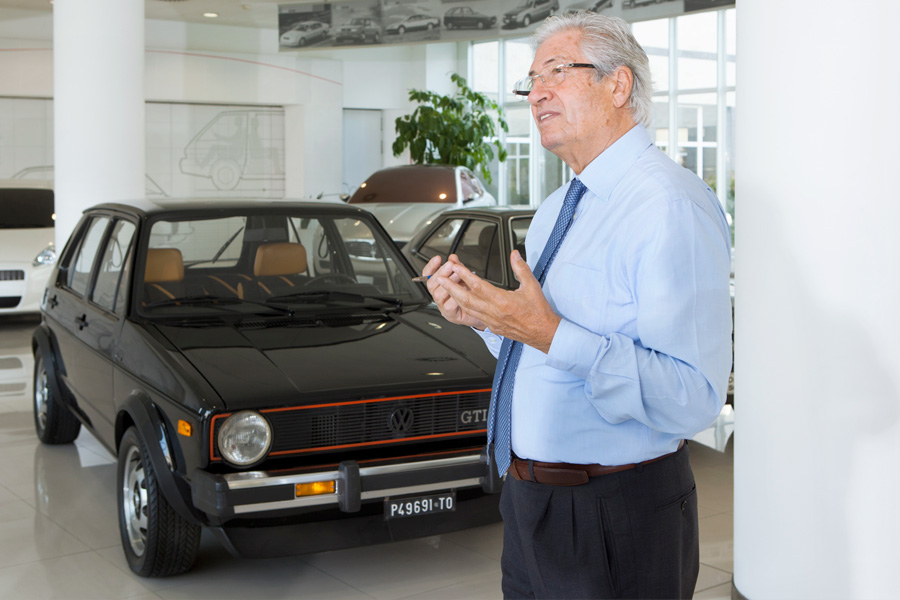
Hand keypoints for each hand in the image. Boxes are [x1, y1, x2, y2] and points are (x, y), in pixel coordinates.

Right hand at [421, 255, 487, 329]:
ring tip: (457, 276)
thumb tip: (453, 257)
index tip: (437, 259)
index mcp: (439, 285)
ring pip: (438, 295)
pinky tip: (461, 292)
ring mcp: (442, 305)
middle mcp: (438, 295)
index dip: (431, 266)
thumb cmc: (469, 294)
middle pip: (431, 284)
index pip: (428, 275)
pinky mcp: (450, 314)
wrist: (479, 310)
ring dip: (448, 283)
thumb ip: (457, 267)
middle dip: (441, 272)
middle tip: (450, 265)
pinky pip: (448, 306)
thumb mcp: (463, 277)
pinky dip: (454, 298)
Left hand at [436, 251, 561, 353]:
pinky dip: (465, 307)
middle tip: (439, 278)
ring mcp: (492, 321)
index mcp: (503, 302)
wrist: (543, 333)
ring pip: (468, 308)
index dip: (465, 275)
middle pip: (467, 299)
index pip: (479, 286)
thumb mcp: (532, 286)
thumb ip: (521, 268)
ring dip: (455, 297)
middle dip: (451, 288)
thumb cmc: (538, 312)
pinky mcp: (493, 326)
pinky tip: (461, 301)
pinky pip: (475, 316)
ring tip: (445, 287)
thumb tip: (514, 254)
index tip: (456, 267)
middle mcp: (495, 312)